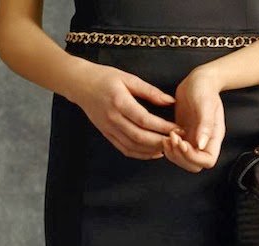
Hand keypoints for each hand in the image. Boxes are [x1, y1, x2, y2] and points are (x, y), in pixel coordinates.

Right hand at [65, 57, 183, 158]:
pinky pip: (124, 149)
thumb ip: (150, 91)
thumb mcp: (128, 78)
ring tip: (168, 147)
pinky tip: (153, 152)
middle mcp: (113, 118)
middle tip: (177, 141)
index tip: (178, 128)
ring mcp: (108, 129)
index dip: (163, 127)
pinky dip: (140, 154)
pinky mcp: (106, 134)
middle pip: (139, 137)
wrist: (80, 84)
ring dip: (152, 150)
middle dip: (160, 142)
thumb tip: (171, 101)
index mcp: (119, 102)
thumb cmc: (105, 78)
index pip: (144, 120)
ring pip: (132, 146)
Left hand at [162, 67, 225, 171]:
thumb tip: (202, 145)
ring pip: (184, 161)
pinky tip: (165, 136)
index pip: (207, 161)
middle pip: (194, 165)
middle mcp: (205, 142)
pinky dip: (168, 148)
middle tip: (171, 139)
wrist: (198, 81)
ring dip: (173, 154)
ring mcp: (194, 140)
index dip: (193, 156)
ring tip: (167, 137)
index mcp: (214, 137)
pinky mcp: (184, 136)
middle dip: (180, 157)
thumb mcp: (206, 104)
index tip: (182, 142)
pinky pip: (176, 151)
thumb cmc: (204, 89)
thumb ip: (206, 125)